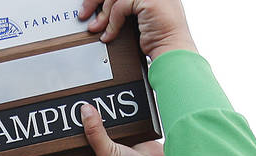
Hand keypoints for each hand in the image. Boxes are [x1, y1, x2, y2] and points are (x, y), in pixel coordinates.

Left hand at [70, 105, 178, 155]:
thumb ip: (95, 134)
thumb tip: (84, 111)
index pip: (69, 148)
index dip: (63, 134)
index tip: (61, 115)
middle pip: (85, 133)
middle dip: (82, 119)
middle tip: (78, 101)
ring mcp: (113, 146)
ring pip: (102, 125)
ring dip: (101, 114)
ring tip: (95, 99)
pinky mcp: (128, 137)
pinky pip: (119, 122)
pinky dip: (118, 114)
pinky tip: (115, 103)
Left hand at [78, 0, 196, 57]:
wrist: (171, 50)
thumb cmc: (159, 38)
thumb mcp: (138, 16)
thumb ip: (124, 7)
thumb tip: (101, 9)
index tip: (90, 5)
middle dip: (95, 1)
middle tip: (84, 14)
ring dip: (102, 15)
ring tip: (96, 28)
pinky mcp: (149, 0)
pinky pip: (119, 8)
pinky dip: (111, 23)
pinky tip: (109, 34)